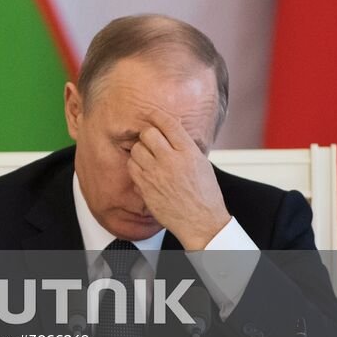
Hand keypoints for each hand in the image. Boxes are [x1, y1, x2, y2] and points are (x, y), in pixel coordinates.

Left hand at [127, 109, 229, 249]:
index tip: (152, 114)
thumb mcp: (202, 164)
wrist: (201, 222)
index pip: (168, 124)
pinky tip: (144, 169)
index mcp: (189, 152)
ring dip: (140, 149)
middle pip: (148, 133)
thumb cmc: (204, 194)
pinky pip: (131, 166)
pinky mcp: (145, 186)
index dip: (157, 115)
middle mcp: (171, 160)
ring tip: (148, 156)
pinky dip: (135, 165)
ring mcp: (156, 174)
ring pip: (136, 149)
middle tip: (150, 140)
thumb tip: (173, 128)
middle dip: (148, 134)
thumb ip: (186, 146)